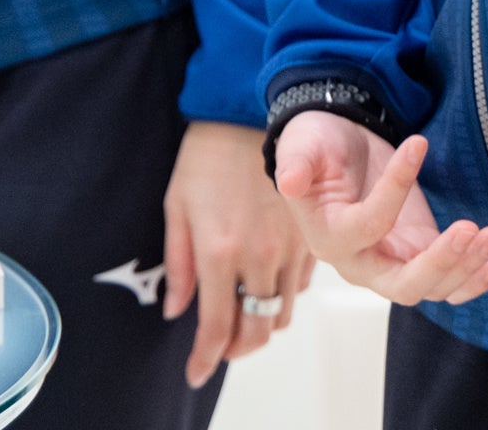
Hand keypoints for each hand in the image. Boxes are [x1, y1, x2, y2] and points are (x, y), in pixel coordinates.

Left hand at [160, 121, 317, 388]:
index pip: (216, 327)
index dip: (204, 358)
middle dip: (235, 350)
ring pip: (281, 315)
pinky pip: (302, 289)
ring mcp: (290, 249)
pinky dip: (282, 297)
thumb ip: (178, 264)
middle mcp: (259, 258)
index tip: (196, 372)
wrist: (251, 115)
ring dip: (260, 325)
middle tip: (218, 348)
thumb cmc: (206, 156)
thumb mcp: (176, 206)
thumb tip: (176, 311)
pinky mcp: (310, 238)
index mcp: (219, 252)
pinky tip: (264, 285)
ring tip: (240, 316)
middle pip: (254, 331)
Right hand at [273, 118, 487, 307]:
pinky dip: (472, 280)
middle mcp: (362, 263)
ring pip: (433, 287)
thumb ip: (296, 164)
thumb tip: (287, 180)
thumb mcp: (302, 145)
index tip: (418, 143)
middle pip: (404, 285)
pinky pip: (448, 283)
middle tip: (467, 229)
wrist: (337, 149)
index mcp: (330, 238)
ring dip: (466, 267)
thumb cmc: (318, 145)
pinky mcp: (418, 254)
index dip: (394, 188)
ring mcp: (393, 263)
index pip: (369, 225)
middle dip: (440, 263)